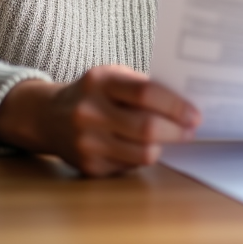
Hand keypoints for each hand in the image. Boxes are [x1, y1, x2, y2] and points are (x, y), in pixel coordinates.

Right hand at [0, 65, 200, 176]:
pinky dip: (141, 157)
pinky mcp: (88, 166)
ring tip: (170, 138)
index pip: (146, 94)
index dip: (176, 106)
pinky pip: (130, 166)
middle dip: (177, 131)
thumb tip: (185, 105)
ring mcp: (86, 142)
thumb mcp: (112, 77)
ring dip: (163, 147)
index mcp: (100, 81)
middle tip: (191, 130)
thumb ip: (143, 87)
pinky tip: (140, 147)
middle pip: (147, 128)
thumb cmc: (92, 93)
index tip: (195, 114)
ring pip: (142, 154)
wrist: (47, 117)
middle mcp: (89, 112)